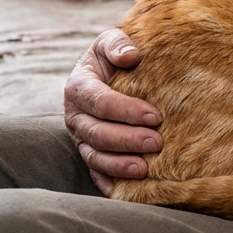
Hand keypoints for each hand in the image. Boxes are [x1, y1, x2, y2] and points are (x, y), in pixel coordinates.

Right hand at [63, 27, 162, 194]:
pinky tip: (129, 191)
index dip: (126, 110)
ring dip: (119, 165)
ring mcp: (80, 138)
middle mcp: (75, 116)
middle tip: (157, 142)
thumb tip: (131, 56)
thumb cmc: (113, 57)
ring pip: (94, 156)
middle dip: (127, 140)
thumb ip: (117, 44)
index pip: (99, 101)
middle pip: (97, 133)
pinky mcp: (89, 153)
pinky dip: (110, 182)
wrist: (107, 73)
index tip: (156, 116)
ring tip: (145, 169)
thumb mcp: (111, 41)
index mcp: (79, 87)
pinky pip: (96, 173)